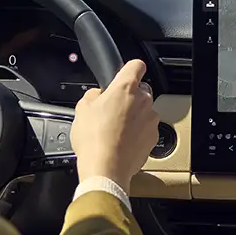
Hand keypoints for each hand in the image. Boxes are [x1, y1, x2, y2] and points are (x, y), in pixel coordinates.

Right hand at [71, 59, 158, 192]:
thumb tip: (98, 95)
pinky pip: (146, 128)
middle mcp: (143, 100)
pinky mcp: (153, 137)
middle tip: (111, 110)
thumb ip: (93, 95)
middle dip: (128, 97)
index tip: (124, 74)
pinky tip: (122, 141)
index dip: (129, 68)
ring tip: (115, 129)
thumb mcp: (82, 109)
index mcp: (125, 88)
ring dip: (133, 116)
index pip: (136, 65)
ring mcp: (150, 119)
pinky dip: (138, 133)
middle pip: (139, 90)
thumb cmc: (94, 140)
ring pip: (144, 110)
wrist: (106, 169)